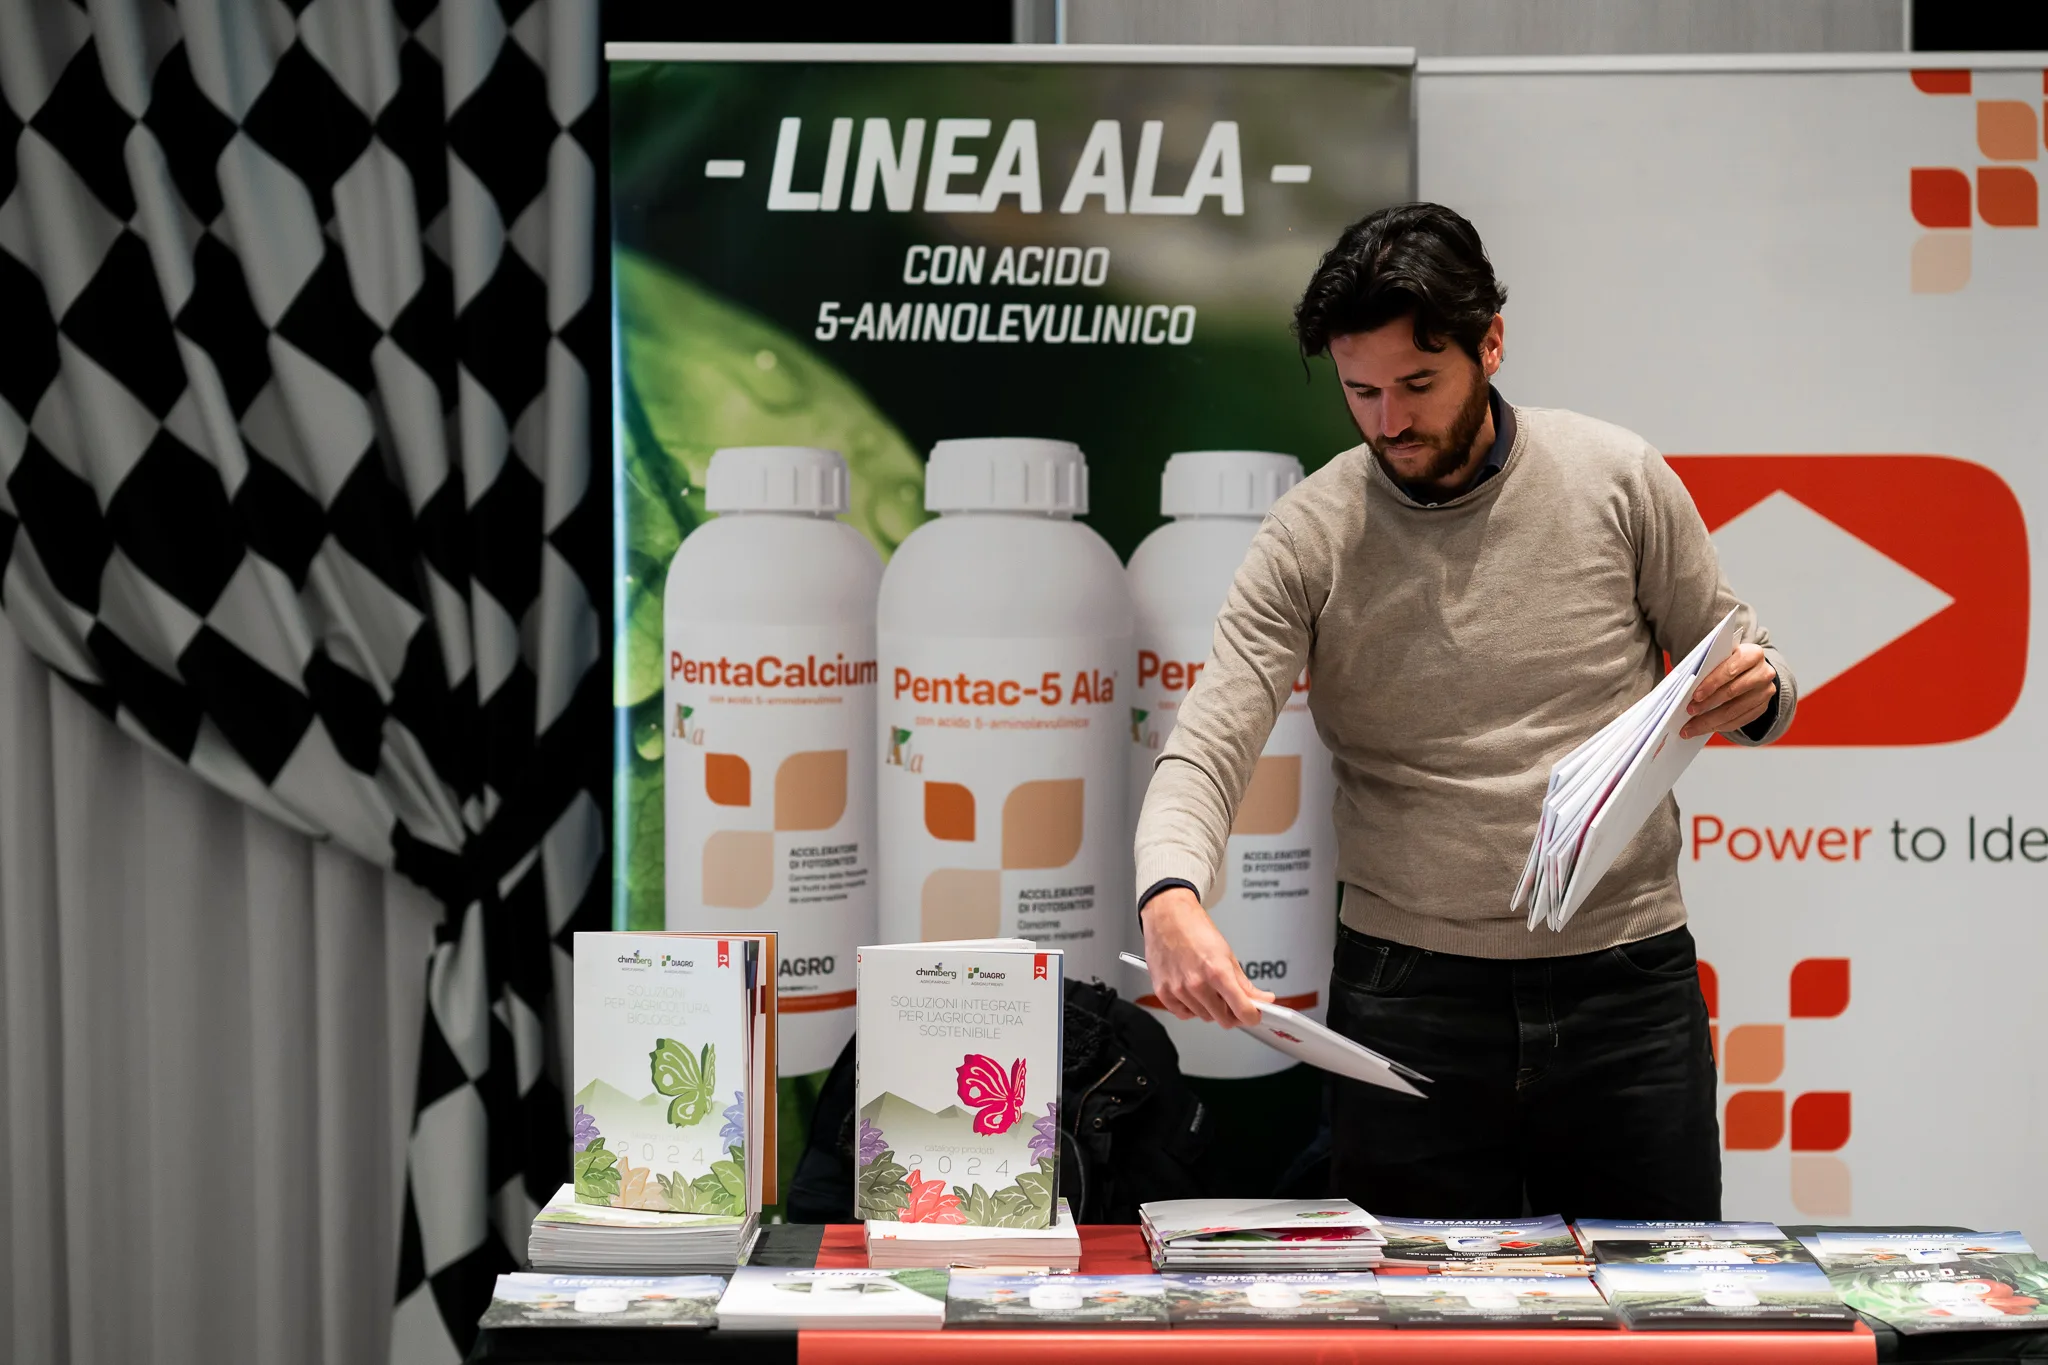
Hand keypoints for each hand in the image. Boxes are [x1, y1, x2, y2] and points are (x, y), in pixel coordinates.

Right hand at [1139, 887, 1273, 1027]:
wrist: (1167, 916)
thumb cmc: (1195, 929)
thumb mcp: (1227, 953)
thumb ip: (1244, 982)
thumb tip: (1262, 998)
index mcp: (1217, 971)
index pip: (1242, 1010)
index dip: (1252, 1016)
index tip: (1254, 1015)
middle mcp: (1197, 984)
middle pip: (1223, 1019)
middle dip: (1232, 1013)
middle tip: (1231, 1000)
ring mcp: (1178, 990)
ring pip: (1204, 1017)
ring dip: (1210, 1009)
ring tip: (1208, 987)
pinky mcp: (1163, 992)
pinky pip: (1183, 1014)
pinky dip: (1191, 1008)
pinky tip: (1193, 993)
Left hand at [1681, 642, 1776, 738]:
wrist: (1750, 667)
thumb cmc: (1728, 660)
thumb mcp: (1720, 656)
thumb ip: (1708, 667)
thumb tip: (1687, 688)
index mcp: (1753, 654)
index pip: (1730, 670)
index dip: (1712, 684)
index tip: (1695, 696)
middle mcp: (1764, 673)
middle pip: (1732, 692)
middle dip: (1708, 704)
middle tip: (1689, 712)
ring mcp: (1765, 691)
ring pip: (1735, 711)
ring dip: (1710, 721)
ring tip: (1691, 727)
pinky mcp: (1763, 707)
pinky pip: (1740, 720)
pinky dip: (1720, 726)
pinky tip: (1705, 728)